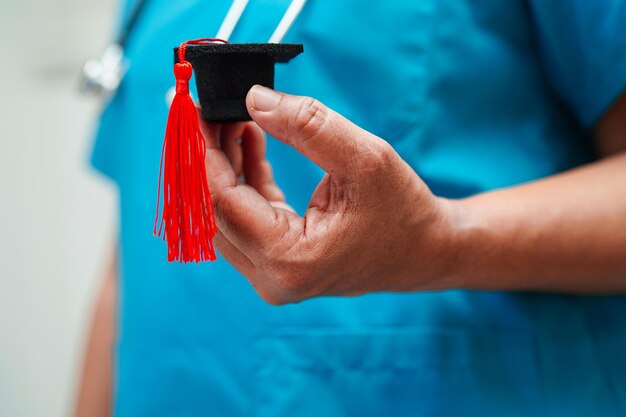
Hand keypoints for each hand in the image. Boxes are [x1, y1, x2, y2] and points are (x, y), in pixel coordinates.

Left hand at [202, 86, 457, 304]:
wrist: (425, 251)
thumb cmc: (403, 211)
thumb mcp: (364, 158)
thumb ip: (308, 126)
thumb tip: (254, 100)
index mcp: (289, 259)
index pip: (222, 200)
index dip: (203, 151)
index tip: (192, 109)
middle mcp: (271, 277)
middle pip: (214, 209)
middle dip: (207, 154)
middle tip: (209, 108)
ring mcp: (271, 274)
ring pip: (225, 213)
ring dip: (223, 164)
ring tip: (231, 117)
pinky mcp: (277, 263)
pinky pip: (245, 217)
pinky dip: (243, 178)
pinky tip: (248, 140)